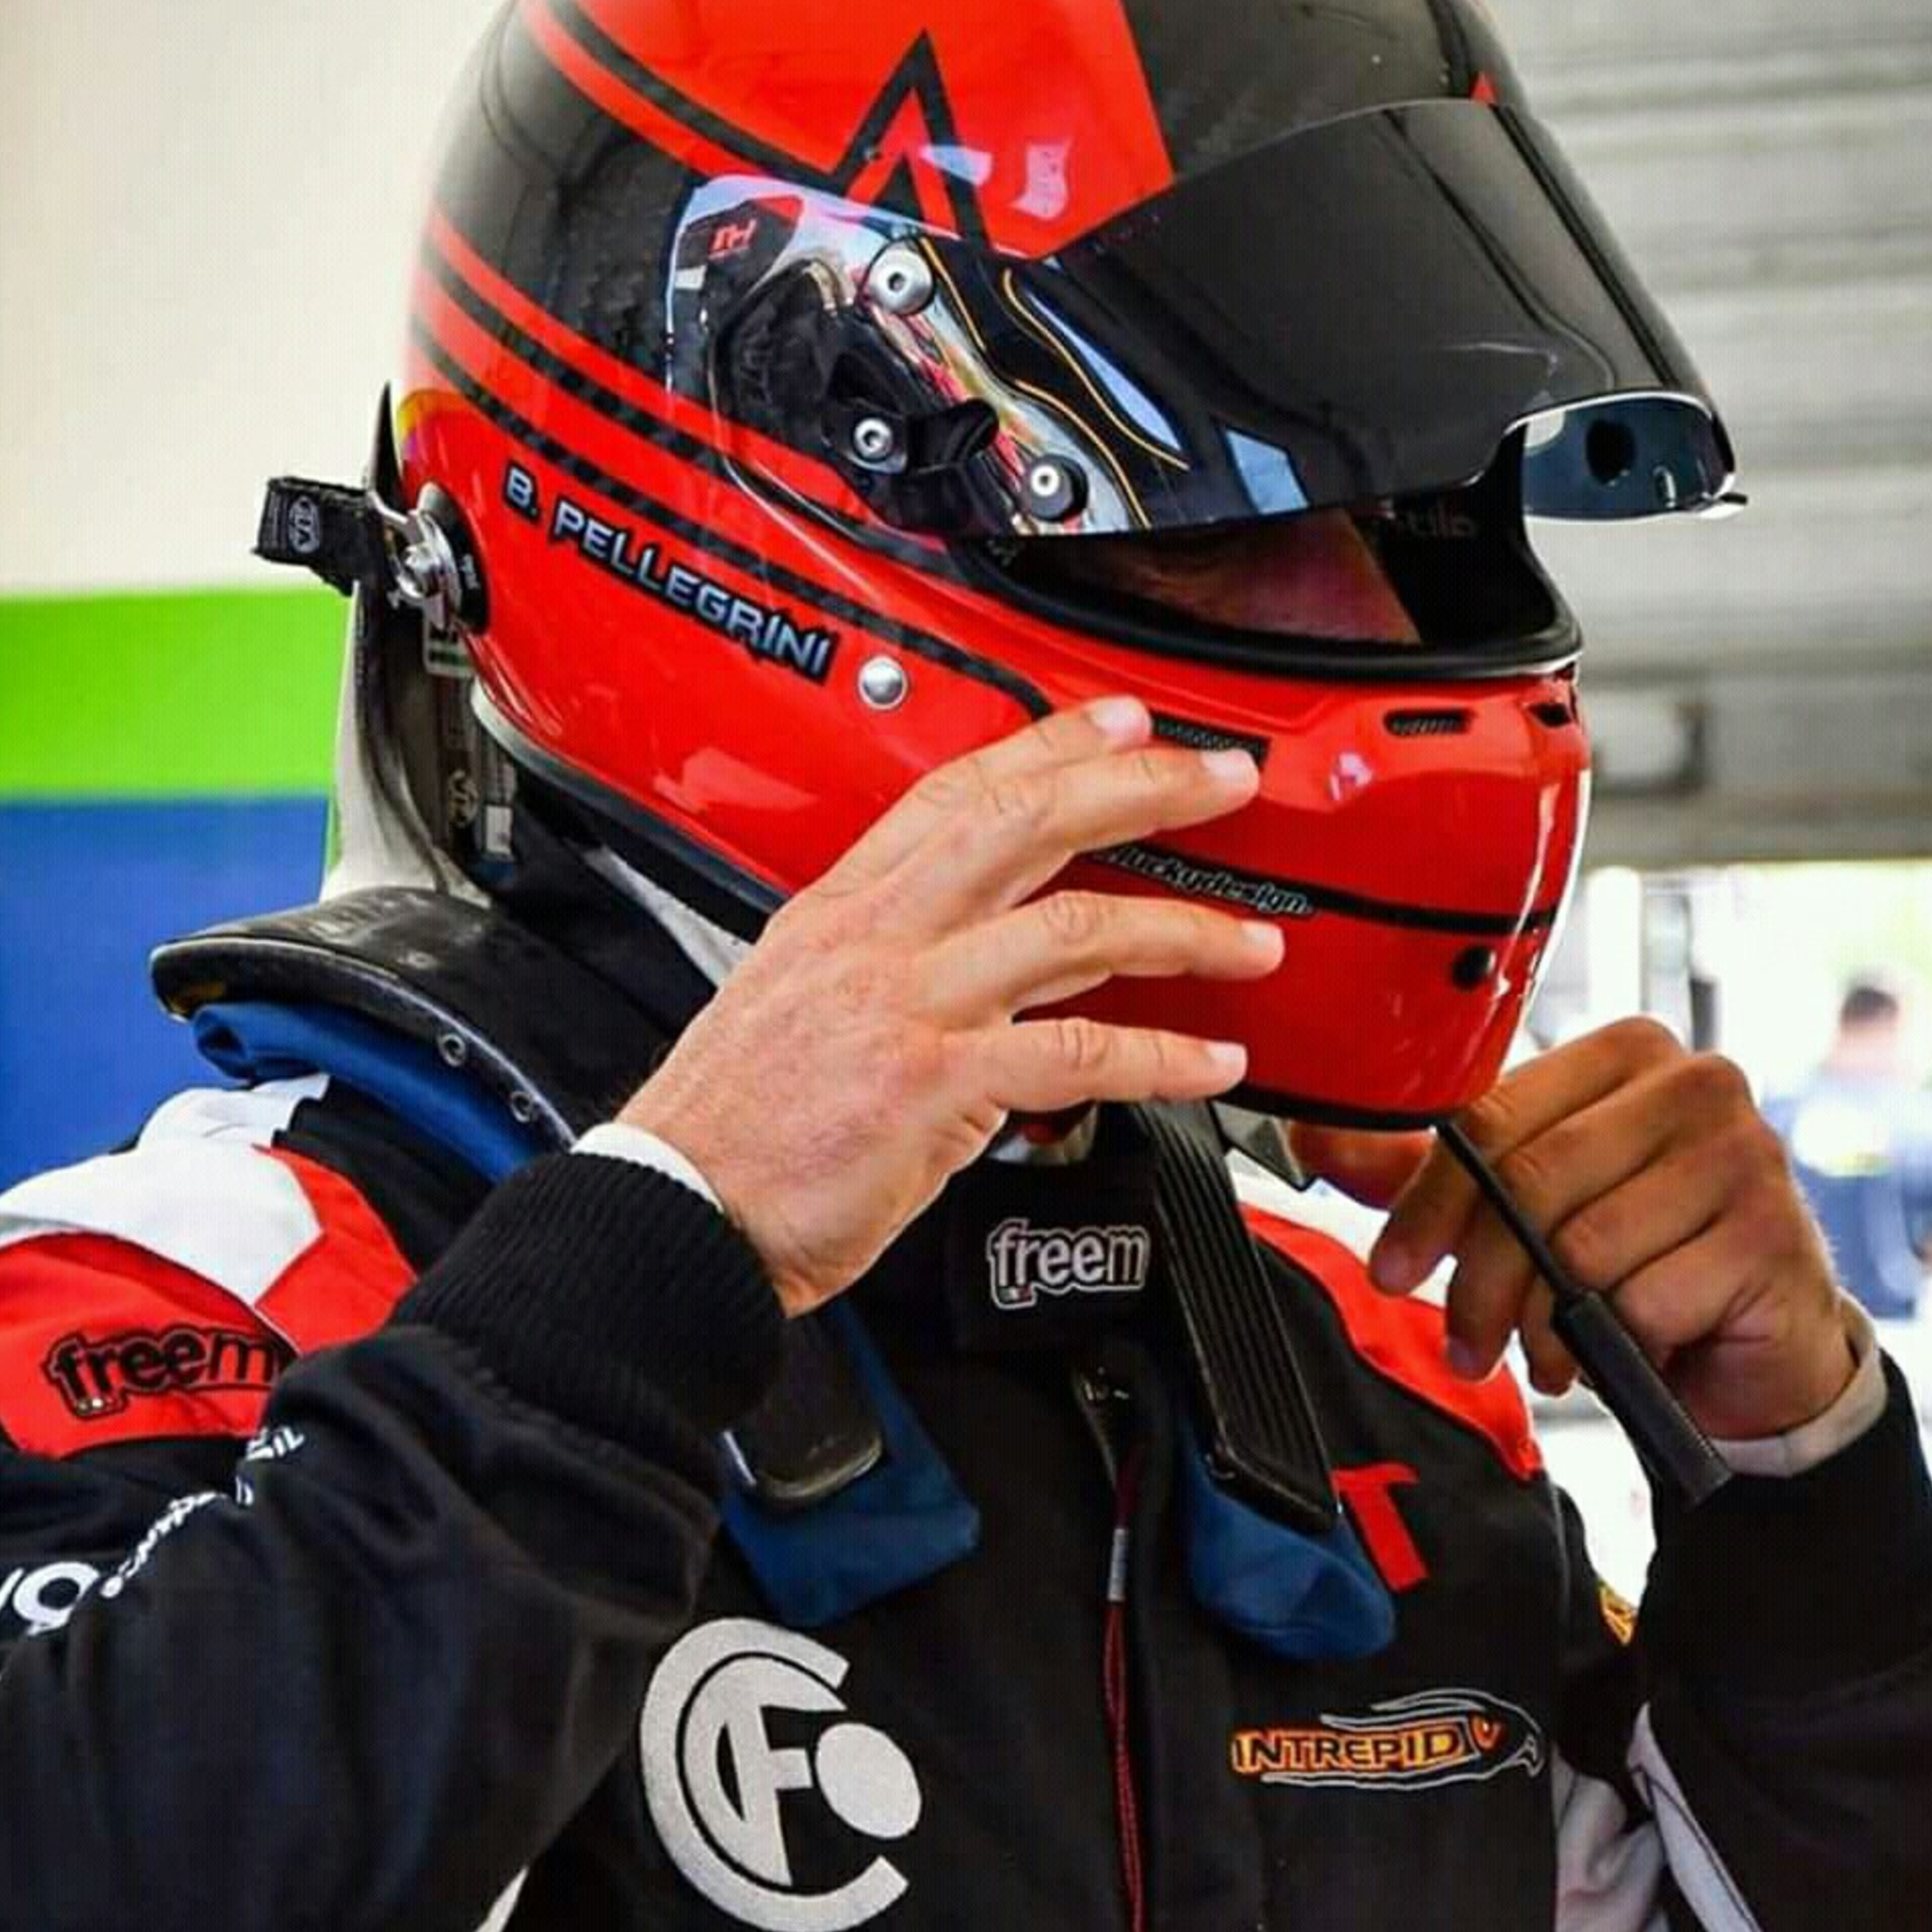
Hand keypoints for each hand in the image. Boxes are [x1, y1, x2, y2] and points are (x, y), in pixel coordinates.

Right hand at [621, 698, 1284, 1316]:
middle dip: (1140, 791)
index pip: (959, 791)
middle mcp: (875, 939)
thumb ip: (906, 970)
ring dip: (1182, 933)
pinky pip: (1075, 1057)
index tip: (1124, 722)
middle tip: (1221, 780)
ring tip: (1251, 943)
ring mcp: (904, 1006)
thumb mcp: (804, 1006)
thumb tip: (1013, 964)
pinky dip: (1160, 1058)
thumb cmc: (734, 1126)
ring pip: (1071, 931)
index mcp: (840, 911)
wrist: (679, 1209)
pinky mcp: (930, 1087)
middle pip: (1027, 825)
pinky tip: (1212, 1062)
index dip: (1051, 744)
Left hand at [1294, 1019, 1856, 1441]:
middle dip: (1478, 1278)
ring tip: (1549, 1347)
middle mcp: (1694, 1083)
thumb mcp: (1523, 1205)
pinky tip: (1622, 1348)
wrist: (1759, 1337)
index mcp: (1624, 1051)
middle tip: (1465, 1337)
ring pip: (1583, 1246)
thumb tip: (1321, 1138)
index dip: (1428, 1201)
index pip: (1490, 1118)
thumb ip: (1426, 1168)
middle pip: (1529, 1183)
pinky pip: (1646, 1297)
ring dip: (1544, 1322)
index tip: (1393, 1264)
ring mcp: (1744, 1153)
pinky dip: (1615, 1341)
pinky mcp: (1773, 1234)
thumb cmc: (1640, 1253)